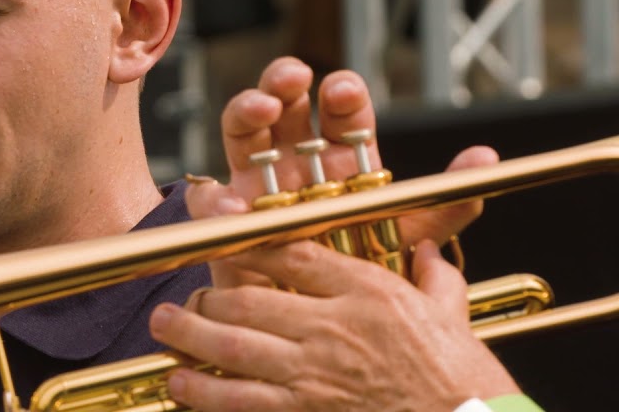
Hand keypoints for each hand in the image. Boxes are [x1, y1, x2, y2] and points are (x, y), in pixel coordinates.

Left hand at [149, 239, 520, 411]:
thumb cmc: (467, 386)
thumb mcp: (454, 321)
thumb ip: (436, 282)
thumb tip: (430, 251)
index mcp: (370, 295)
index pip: (293, 254)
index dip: (249, 243)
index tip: (223, 237)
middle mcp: (334, 330)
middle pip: (248, 301)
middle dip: (204, 299)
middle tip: (179, 300)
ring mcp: (315, 377)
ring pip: (232, 348)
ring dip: (189, 338)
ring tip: (164, 330)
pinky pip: (241, 403)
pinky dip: (204, 394)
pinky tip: (181, 387)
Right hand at [206, 57, 488, 285]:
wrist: (323, 328)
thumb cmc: (362, 273)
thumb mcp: (406, 237)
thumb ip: (445, 205)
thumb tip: (484, 158)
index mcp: (341, 159)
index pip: (340, 113)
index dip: (341, 96)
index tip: (343, 90)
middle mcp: (297, 162)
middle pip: (286, 105)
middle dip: (286, 82)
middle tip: (293, 78)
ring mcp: (256, 183)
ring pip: (243, 130)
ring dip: (247, 110)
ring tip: (259, 110)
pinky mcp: (227, 218)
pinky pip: (212, 200)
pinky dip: (217, 198)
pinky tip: (232, 200)